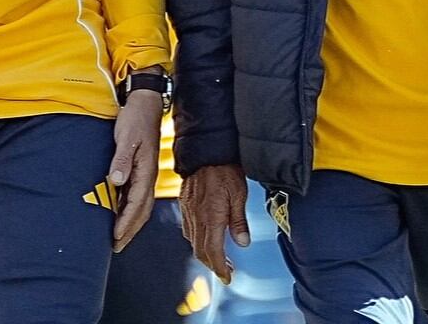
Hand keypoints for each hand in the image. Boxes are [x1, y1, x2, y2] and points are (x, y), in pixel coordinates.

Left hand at [108, 89, 161, 252]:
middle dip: (130, 230)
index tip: (116, 236)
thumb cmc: (135, 118)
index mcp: (146, 170)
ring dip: (132, 223)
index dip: (126, 221)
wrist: (145, 103)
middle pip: (142, 210)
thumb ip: (122, 159)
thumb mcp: (126, 137)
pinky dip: (131, 210)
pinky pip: (138, 195)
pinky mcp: (142, 168)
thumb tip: (116, 181)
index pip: (137, 203)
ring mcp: (146, 172)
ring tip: (119, 237)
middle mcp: (148, 175)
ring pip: (141, 205)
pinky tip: (122, 213)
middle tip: (117, 246)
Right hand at [179, 163, 249, 284]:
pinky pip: (188, 228)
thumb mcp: (239, 194)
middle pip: (201, 251)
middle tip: (225, 271)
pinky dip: (196, 239)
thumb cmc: (225, 169)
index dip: (220, 268)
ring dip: (204, 253)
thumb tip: (243, 243)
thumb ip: (238, 220)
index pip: (213, 251)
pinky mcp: (184, 204)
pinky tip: (204, 237)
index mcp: (211, 217)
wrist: (205, 150)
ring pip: (193, 241)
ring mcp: (188, 211)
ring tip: (218, 257)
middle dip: (213, 264)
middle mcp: (197, 217)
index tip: (227, 277)